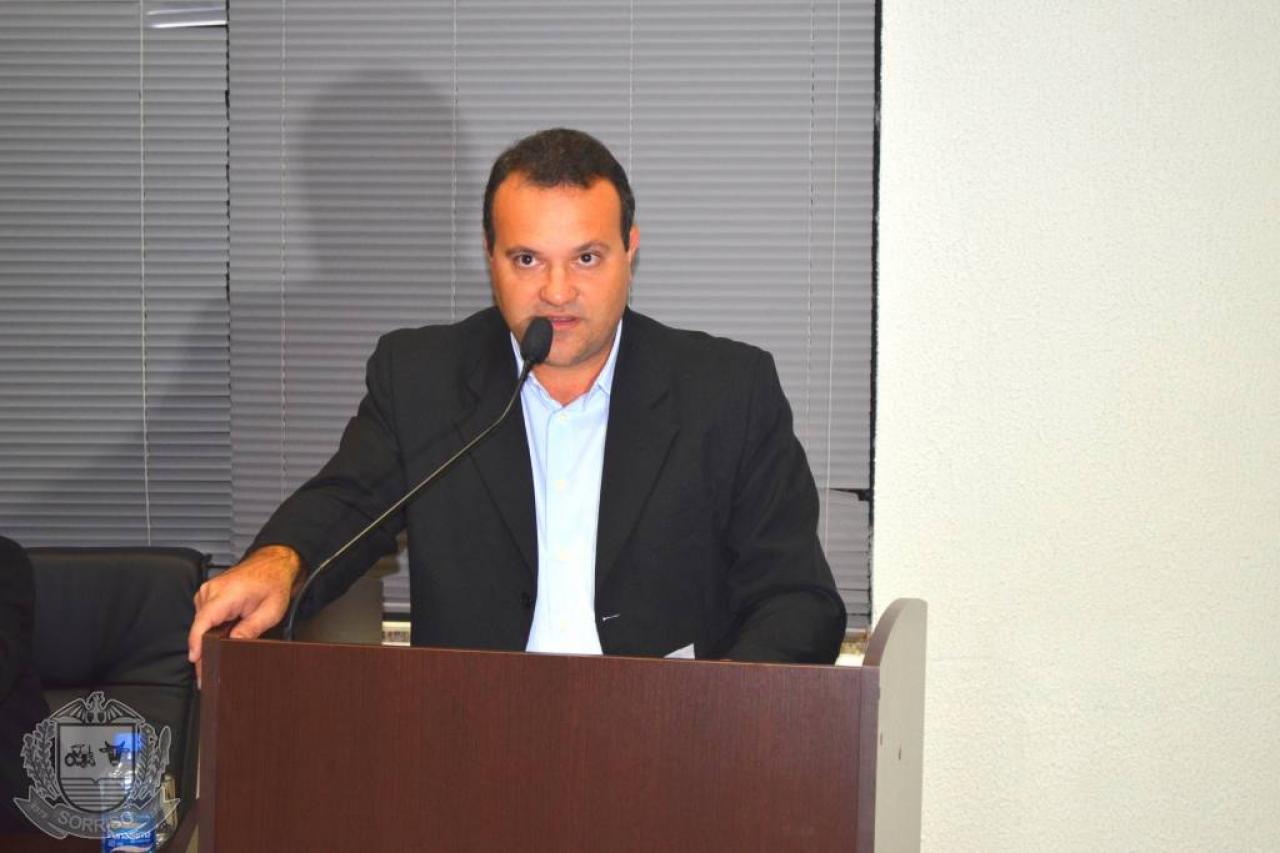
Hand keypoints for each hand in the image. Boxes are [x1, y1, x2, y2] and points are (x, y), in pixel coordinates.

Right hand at [187, 545, 302, 686]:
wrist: (273, 564)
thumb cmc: (273, 583)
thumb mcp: (270, 611)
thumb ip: (251, 629)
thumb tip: (234, 644)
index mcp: (226, 593)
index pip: (202, 622)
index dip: (197, 643)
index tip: (196, 659)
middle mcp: (211, 591)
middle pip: (200, 627)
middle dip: (205, 647)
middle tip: (212, 668)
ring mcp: (207, 592)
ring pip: (201, 623)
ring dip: (209, 636)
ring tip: (224, 646)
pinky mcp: (208, 595)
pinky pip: (204, 616)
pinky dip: (211, 627)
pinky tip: (224, 631)